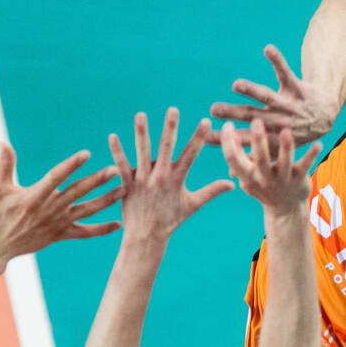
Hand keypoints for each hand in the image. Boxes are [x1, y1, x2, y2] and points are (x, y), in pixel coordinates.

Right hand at [0, 144, 121, 259]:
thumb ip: (5, 164)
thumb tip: (3, 141)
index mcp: (34, 196)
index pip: (56, 177)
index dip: (71, 165)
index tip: (86, 154)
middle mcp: (49, 209)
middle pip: (77, 192)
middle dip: (97, 180)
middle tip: (115, 168)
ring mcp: (57, 223)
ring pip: (86, 210)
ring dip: (106, 200)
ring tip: (124, 189)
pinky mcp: (60, 234)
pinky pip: (85, 233)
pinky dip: (102, 229)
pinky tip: (118, 225)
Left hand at [107, 109, 232, 243]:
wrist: (147, 237)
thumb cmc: (171, 220)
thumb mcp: (192, 205)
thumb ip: (211, 191)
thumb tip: (232, 183)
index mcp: (177, 179)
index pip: (191, 154)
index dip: (199, 137)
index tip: (205, 120)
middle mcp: (161, 177)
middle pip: (166, 148)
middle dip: (170, 128)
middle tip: (173, 109)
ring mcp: (143, 180)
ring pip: (142, 152)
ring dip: (141, 133)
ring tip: (141, 115)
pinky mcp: (128, 185)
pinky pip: (121, 166)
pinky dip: (117, 152)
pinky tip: (112, 136)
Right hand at [207, 45, 336, 146]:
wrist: (325, 118)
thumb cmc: (293, 135)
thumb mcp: (277, 150)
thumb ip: (254, 158)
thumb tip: (232, 174)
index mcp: (271, 139)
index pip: (244, 139)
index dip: (226, 139)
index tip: (206, 135)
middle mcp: (279, 122)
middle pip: (252, 116)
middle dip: (233, 113)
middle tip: (213, 110)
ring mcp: (289, 105)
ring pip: (269, 97)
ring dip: (253, 90)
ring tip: (236, 85)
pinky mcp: (297, 88)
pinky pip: (286, 72)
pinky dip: (277, 60)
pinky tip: (267, 49)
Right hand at [220, 119, 319, 211]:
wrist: (286, 210)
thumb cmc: (264, 186)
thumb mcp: (247, 176)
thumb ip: (238, 158)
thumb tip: (226, 135)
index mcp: (248, 177)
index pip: (233, 159)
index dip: (228, 142)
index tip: (228, 124)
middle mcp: (264, 179)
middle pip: (259, 159)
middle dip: (258, 141)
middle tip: (256, 120)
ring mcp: (283, 180)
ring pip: (284, 162)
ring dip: (286, 147)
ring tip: (286, 130)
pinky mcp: (299, 180)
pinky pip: (306, 166)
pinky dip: (312, 155)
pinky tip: (319, 144)